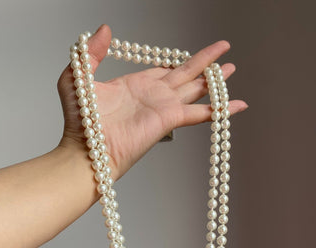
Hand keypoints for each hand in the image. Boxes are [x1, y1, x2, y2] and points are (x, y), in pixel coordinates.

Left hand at [57, 24, 247, 179]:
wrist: (86, 151)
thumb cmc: (78, 121)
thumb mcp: (77, 77)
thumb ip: (91, 52)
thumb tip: (104, 29)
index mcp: (134, 85)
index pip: (162, 70)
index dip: (177, 62)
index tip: (191, 56)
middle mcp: (153, 96)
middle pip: (186, 75)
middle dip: (205, 63)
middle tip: (224, 53)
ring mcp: (163, 108)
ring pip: (196, 89)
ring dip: (215, 81)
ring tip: (232, 70)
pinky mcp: (169, 119)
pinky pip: (200, 112)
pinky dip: (220, 109)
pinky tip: (237, 105)